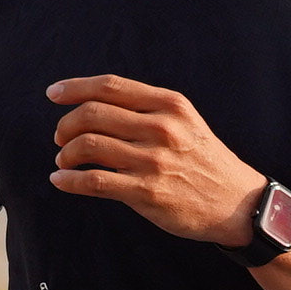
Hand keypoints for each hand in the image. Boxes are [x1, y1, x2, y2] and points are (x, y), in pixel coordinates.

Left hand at [47, 76, 265, 245]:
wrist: (237, 203)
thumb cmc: (203, 160)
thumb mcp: (184, 121)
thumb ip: (146, 108)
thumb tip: (94, 102)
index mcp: (169, 105)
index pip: (110, 86)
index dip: (75, 87)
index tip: (53, 93)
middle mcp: (161, 128)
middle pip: (92, 114)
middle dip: (66, 125)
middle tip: (60, 136)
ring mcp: (154, 161)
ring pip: (88, 146)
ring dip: (65, 153)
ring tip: (64, 160)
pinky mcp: (147, 192)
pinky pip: (94, 181)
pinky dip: (69, 180)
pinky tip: (61, 180)